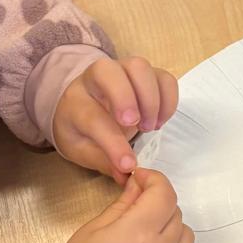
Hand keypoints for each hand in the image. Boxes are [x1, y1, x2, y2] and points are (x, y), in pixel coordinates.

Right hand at [45, 168, 193, 242]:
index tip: (140, 180)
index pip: (164, 193)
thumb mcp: (93, 230)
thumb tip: (138, 186)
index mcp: (139, 231)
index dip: (154, 180)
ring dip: (170, 226)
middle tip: (138, 205)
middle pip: (176, 212)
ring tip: (146, 232)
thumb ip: (123, 205)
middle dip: (159, 202)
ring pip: (185, 236)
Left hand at [51, 55, 178, 183]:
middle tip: (139, 127)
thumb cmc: (81, 130)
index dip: (113, 142)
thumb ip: (104, 162)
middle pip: (109, 71)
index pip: (93, 117)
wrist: (80, 104)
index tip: (129, 164)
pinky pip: (162, 76)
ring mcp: (121, 71)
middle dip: (127, 98)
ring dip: (151, 98)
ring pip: (139, 67)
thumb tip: (126, 175)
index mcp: (75, 103)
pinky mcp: (143, 74)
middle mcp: (95, 79)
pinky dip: (168, 98)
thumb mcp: (82, 151)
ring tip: (151, 127)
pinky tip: (160, 120)